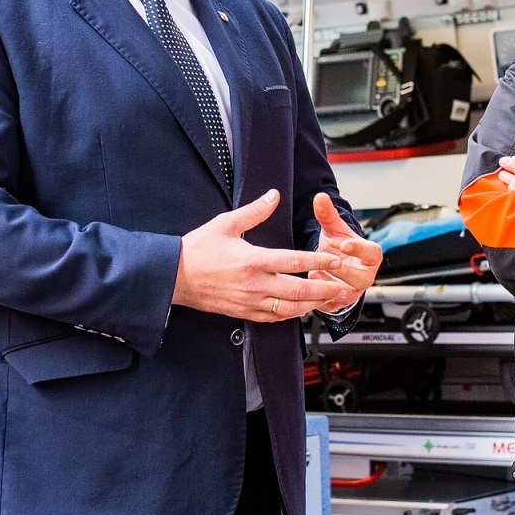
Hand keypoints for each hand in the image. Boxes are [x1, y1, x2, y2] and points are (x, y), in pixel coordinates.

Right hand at [171, 189, 347, 321]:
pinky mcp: (242, 312)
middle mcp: (254, 284)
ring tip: (327, 301)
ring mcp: (249, 301)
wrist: (174, 276)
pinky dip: (290, 315)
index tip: (335, 260)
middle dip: (323, 289)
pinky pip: (273, 318)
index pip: (294, 262)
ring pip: (288, 309)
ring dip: (311, 305)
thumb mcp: (226, 224)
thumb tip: (273, 196)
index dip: (318, 261)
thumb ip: (254, 211)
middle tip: (341, 287)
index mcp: (252, 260)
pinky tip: (300, 310)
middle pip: (298, 290)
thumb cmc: (197, 250)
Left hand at [308, 193, 382, 312]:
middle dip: (344, 271)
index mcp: (370, 255)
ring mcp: (354, 291)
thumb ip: (327, 215)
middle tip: (330, 262)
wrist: (336, 266)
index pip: (372, 252)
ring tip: (315, 274)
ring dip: (331, 284)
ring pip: (347, 293)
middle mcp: (365, 275)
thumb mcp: (333, 230)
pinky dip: (322, 298)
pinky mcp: (341, 303)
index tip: (345, 243)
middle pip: (361, 277)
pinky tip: (310, 288)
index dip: (359, 248)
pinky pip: (334, 304)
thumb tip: (320, 197)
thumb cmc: (339, 247)